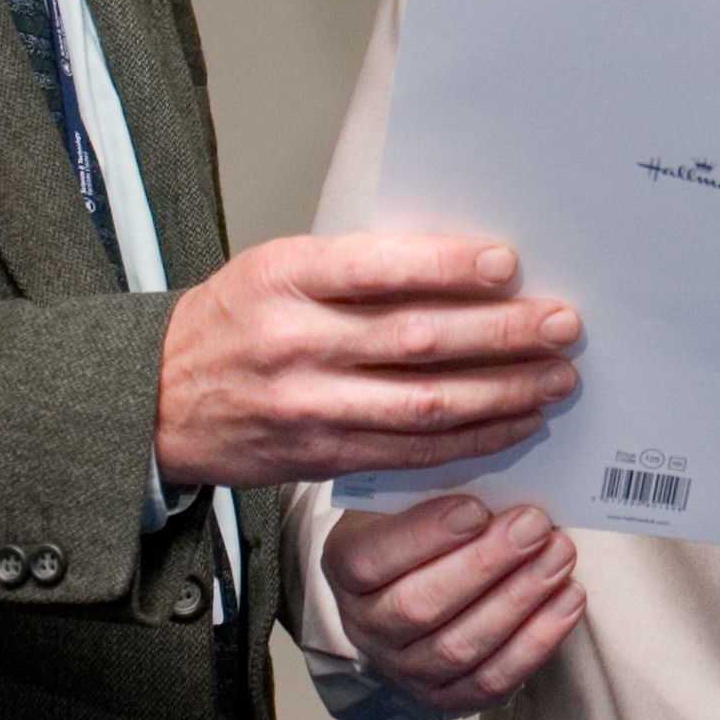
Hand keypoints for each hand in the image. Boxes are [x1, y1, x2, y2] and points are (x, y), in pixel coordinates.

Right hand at [155, 233, 580, 487]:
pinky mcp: (320, 456)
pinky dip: (471, 438)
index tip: (509, 263)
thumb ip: (357, 267)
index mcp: (284, 278)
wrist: (157, 399)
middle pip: (416, 338)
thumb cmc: (234, 319)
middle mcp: (296, 343)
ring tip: (556, 378)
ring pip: (423, 404)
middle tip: (563, 324)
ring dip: (502, 392)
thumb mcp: (278, 267)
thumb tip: (461, 266)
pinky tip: (514, 422)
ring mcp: (308, 406)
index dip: (447, 267)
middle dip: (501, 334)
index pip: (376, 267)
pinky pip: (409, 450)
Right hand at [323, 494, 585, 713]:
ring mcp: (404, 669)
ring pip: (460, 646)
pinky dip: (537, 640)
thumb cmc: (417, 525)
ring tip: (560, 556)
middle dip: (486, 564)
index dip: (425, 535)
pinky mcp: (446, 697)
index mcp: (346, 566)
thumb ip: (440, 484)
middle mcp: (367, 625)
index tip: (477, 509)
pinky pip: (492, 679)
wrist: (409, 584)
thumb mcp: (408, 494)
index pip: (373, 558)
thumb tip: (499, 471)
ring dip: (520, 599)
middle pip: (421, 605)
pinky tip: (568, 599)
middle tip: (535, 526)